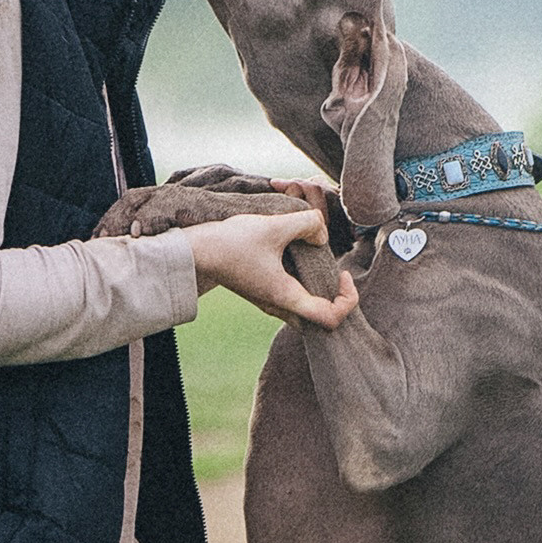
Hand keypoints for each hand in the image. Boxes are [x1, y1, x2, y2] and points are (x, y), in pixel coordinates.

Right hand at [188, 206, 360, 329]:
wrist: (193, 250)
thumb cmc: (230, 242)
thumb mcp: (274, 226)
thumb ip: (307, 223)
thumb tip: (322, 232)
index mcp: (285, 298)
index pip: (331, 319)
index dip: (347, 298)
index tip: (342, 272)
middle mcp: (278, 306)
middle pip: (320, 318)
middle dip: (335, 296)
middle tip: (335, 270)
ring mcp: (268, 301)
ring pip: (306, 307)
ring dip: (318, 287)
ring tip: (318, 259)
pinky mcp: (261, 291)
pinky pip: (292, 296)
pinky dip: (303, 281)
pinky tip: (299, 255)